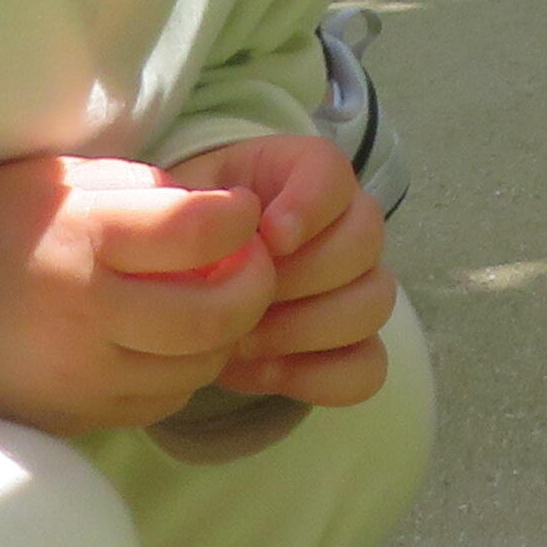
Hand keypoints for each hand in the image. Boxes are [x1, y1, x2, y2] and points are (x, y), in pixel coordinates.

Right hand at [0, 154, 274, 434]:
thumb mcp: (55, 180)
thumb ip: (137, 188)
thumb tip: (210, 208)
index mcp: (86, 239)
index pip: (201, 232)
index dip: (241, 217)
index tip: (241, 209)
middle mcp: (92, 313)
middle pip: (219, 314)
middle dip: (255, 284)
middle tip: (249, 262)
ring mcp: (87, 375)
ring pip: (200, 366)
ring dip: (224, 333)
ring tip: (211, 301)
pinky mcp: (81, 416)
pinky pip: (163, 400)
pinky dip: (183, 371)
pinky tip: (168, 342)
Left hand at [172, 130, 398, 407]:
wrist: (172, 295)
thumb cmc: (178, 243)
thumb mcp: (171, 209)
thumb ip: (194, 211)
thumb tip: (228, 238)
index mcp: (299, 175)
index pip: (334, 171)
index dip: (309, 203)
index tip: (268, 238)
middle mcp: (343, 224)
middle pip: (365, 240)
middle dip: (299, 277)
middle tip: (239, 301)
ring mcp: (356, 286)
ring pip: (375, 302)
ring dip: (305, 328)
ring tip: (244, 341)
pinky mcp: (352, 346)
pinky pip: (368, 367)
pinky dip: (319, 375)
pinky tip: (265, 371)